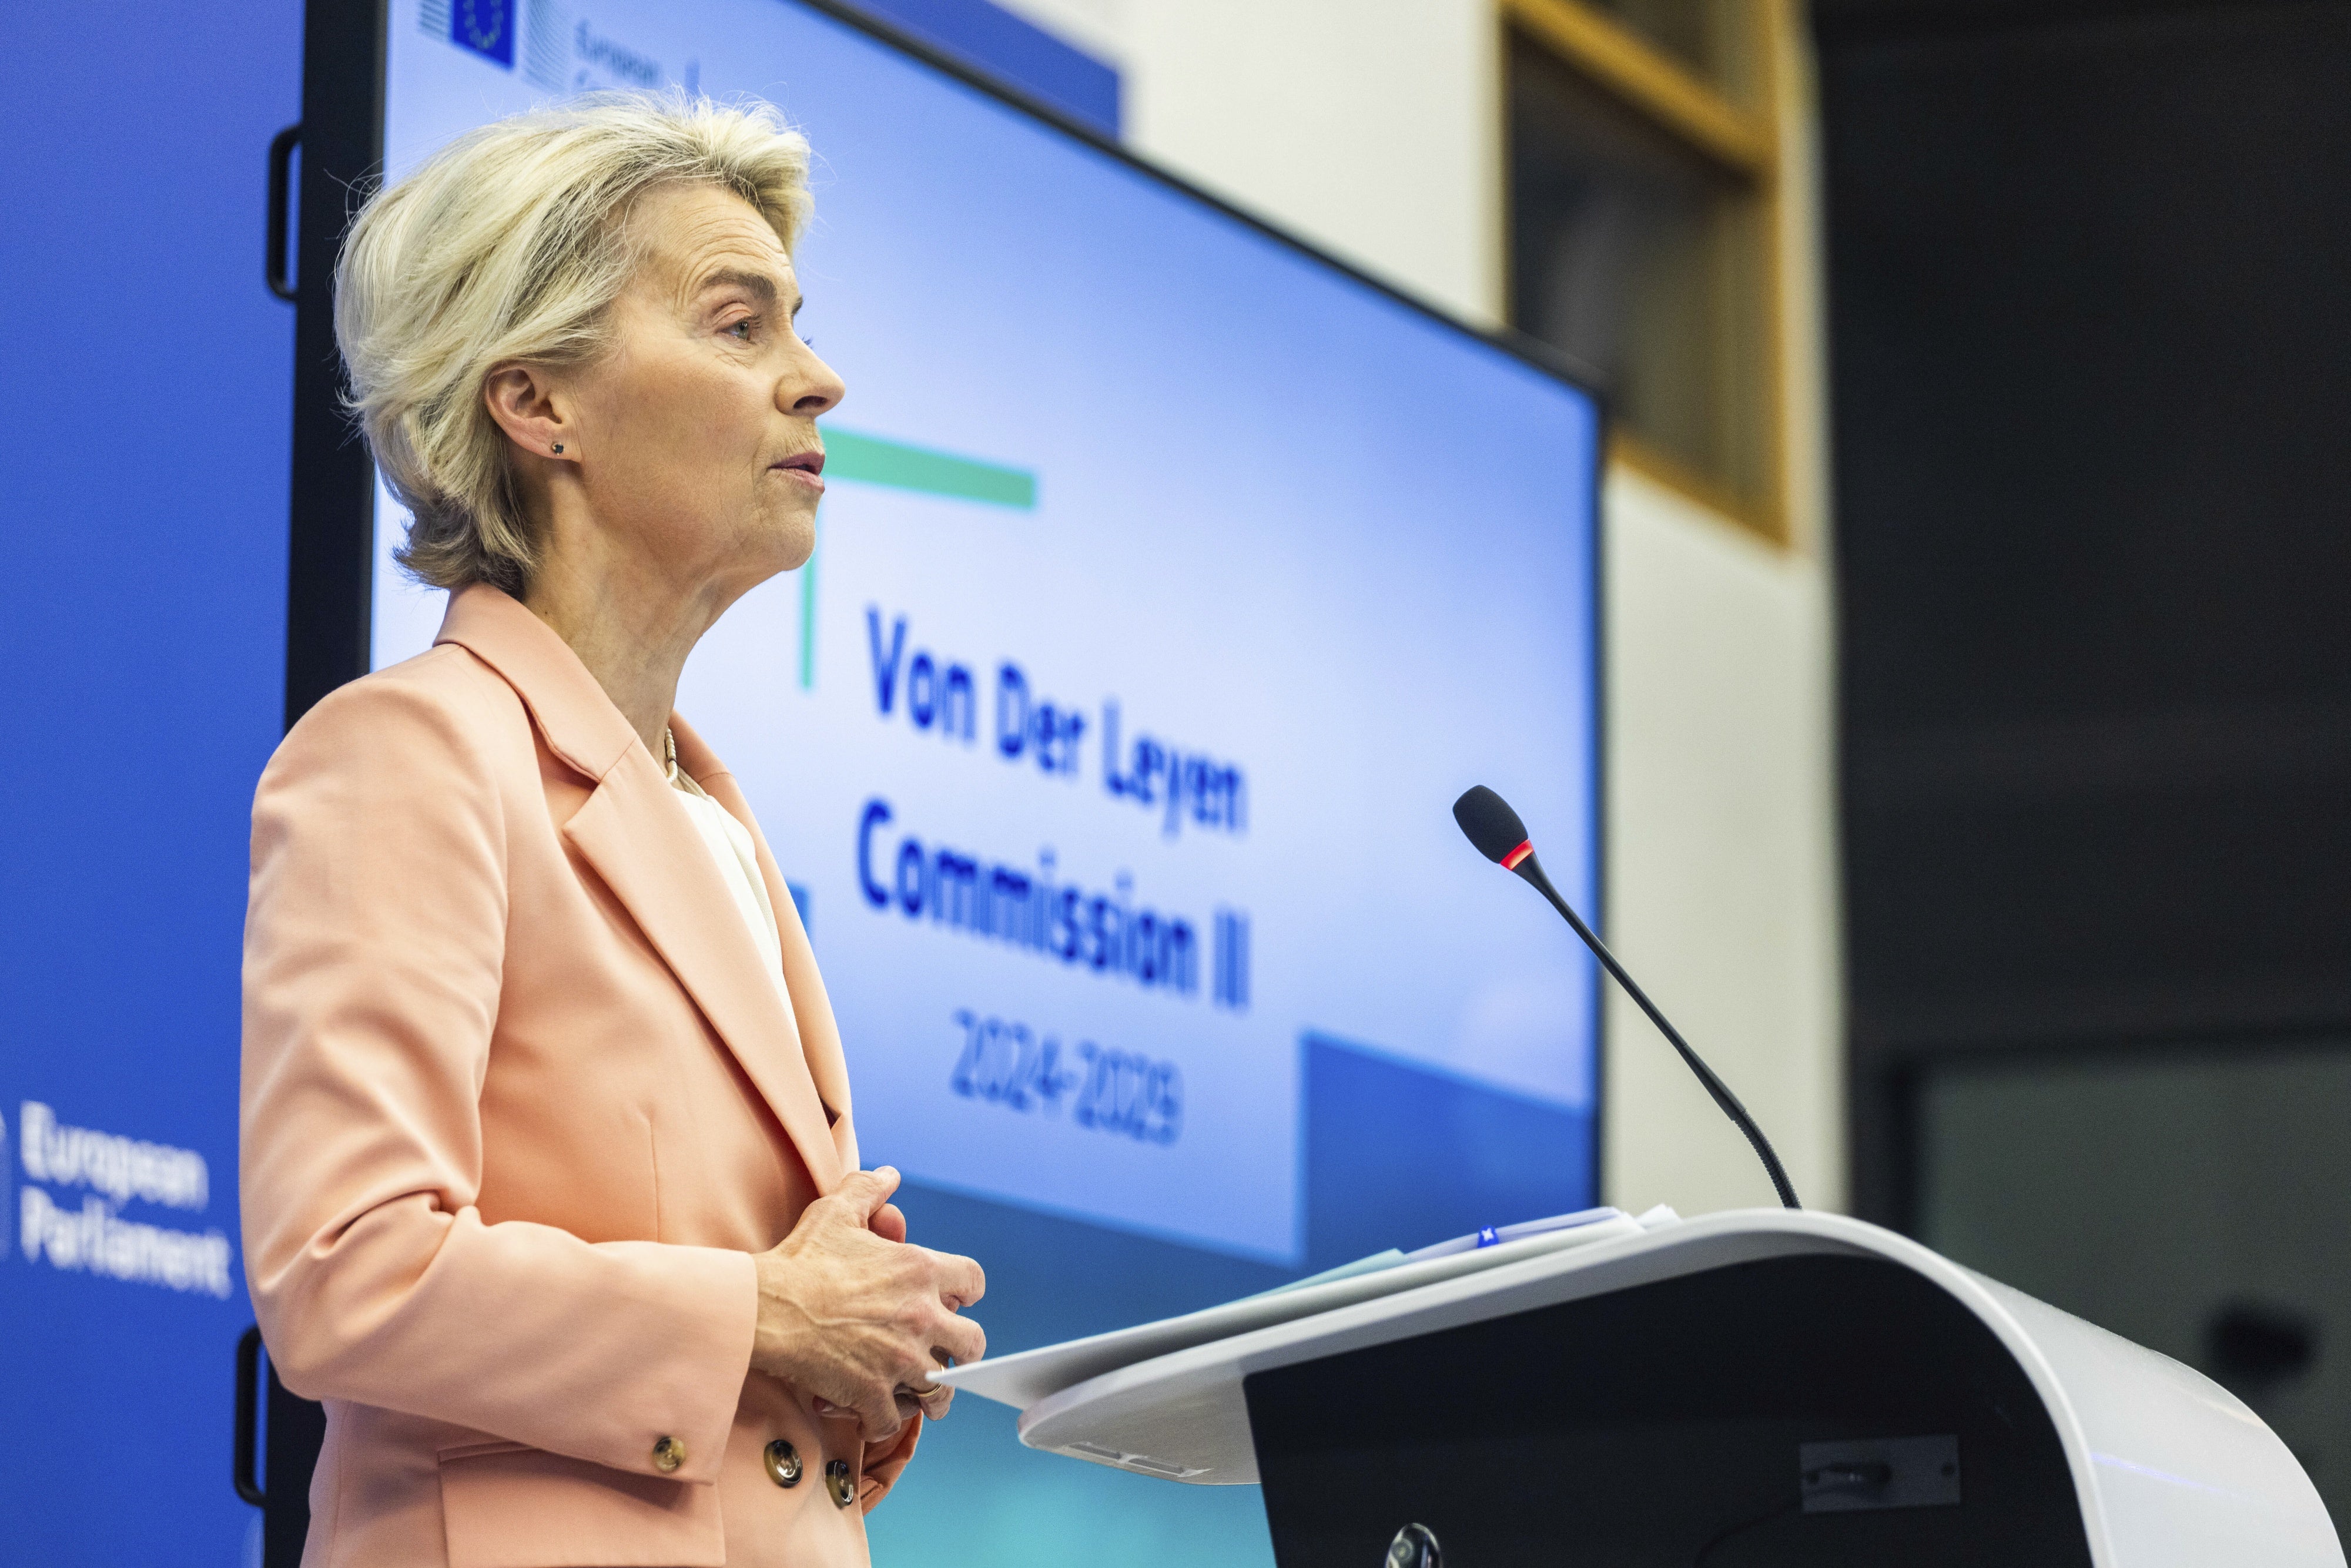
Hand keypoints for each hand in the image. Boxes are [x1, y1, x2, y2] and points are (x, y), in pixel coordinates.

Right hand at [751, 1167, 985, 1444]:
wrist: (764, 1307)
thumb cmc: (800, 1259)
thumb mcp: (836, 1211)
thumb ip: (868, 1189)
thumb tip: (889, 1175)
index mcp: (919, 1270)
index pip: (973, 1280)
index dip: (967, 1292)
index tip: (956, 1300)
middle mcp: (920, 1316)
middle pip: (974, 1343)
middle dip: (961, 1350)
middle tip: (944, 1353)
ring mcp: (900, 1358)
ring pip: (942, 1390)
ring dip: (932, 1393)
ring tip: (919, 1394)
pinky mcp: (872, 1392)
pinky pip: (893, 1419)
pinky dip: (883, 1420)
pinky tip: (871, 1413)